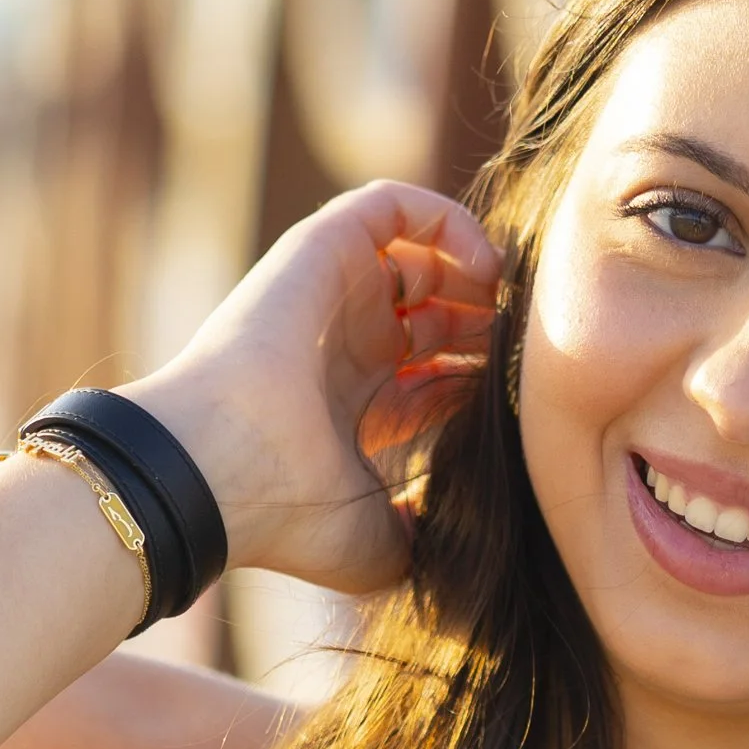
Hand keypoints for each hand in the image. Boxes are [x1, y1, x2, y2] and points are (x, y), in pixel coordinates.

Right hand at [122, 180, 500, 592]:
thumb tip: (469, 528)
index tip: (522, 396)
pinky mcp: (320, 248)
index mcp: (357, 410)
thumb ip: (431, 533)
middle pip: (434, 316)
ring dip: (473, 271)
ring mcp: (330, 297)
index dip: (484, 377)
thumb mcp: (386, 545)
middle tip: (526, 346)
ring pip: (417, 256)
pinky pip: (393, 203)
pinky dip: (447, 219)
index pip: (434, 376)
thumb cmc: (295, 516)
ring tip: (508, 304)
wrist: (222, 471)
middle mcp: (344, 348)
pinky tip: (483, 267)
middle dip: (487, 325)